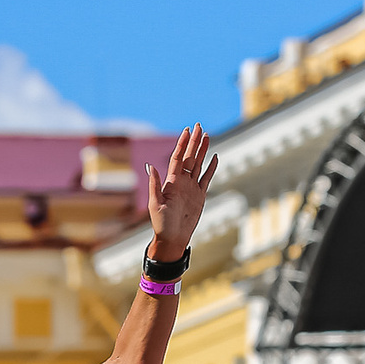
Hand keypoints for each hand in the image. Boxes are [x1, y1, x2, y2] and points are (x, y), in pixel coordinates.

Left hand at [145, 125, 218, 259]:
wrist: (173, 237)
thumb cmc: (161, 223)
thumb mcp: (155, 204)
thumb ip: (155, 184)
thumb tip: (151, 166)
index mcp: (171, 181)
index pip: (178, 158)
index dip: (182, 144)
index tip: (187, 130)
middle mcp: (182, 181)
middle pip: (190, 157)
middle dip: (194, 141)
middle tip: (199, 126)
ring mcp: (192, 187)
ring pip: (198, 164)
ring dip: (202, 150)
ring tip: (207, 136)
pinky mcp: (200, 195)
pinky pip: (206, 178)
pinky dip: (210, 167)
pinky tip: (214, 157)